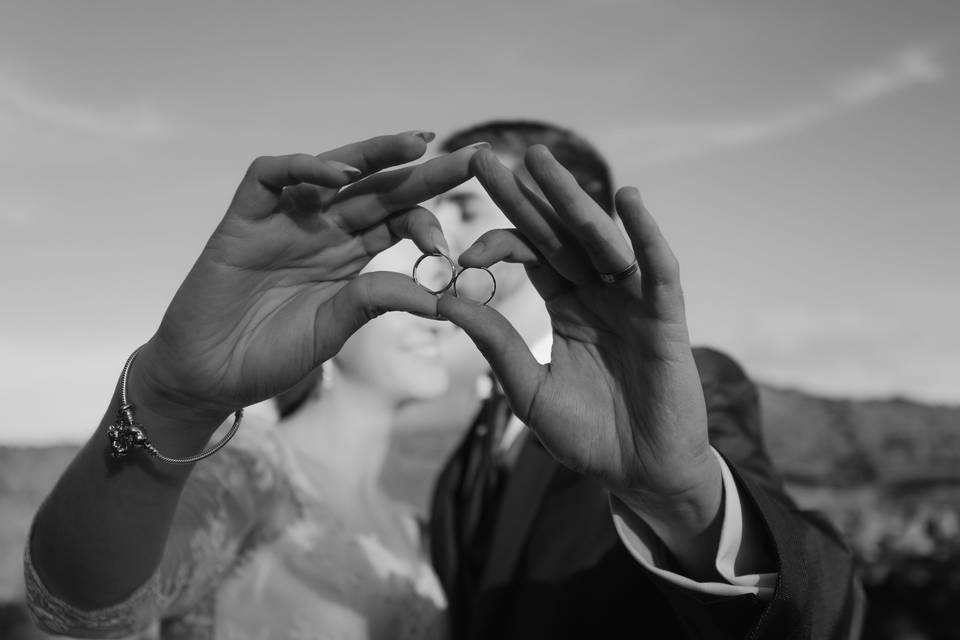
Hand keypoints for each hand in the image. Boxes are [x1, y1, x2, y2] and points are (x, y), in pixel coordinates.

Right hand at [133, 133, 480, 425]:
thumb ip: (378, 302)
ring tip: (416, 144)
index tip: (450, 250)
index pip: (401, 219)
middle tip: (474, 155)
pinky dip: (302, 167)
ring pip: (332, 168)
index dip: (430, 221)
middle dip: (424, 170)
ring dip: (373, 153)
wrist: (208, 376)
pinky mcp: (242, 218)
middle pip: (379, 187)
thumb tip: (443, 296)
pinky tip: (337, 176)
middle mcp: (324, 229)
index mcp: (352, 255)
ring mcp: (284, 219)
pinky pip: (270, 175)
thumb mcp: (335, 329)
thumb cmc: (271, 355)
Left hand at [438, 147, 722, 568]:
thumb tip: (443, 301)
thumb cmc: (586, 436)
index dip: (495, 242)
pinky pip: (658, 270)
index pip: (530, 254)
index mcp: (567, 305)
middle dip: (525, 196)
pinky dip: (646, 234)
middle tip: (486, 156)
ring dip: (573, 200)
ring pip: (601, 240)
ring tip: (541, 162)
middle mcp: (598, 293)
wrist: (640, 474)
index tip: (458, 250)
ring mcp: (633, 302)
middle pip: (558, 234)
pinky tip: (627, 199)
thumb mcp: (528, 389)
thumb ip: (496, 344)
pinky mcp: (666, 319)